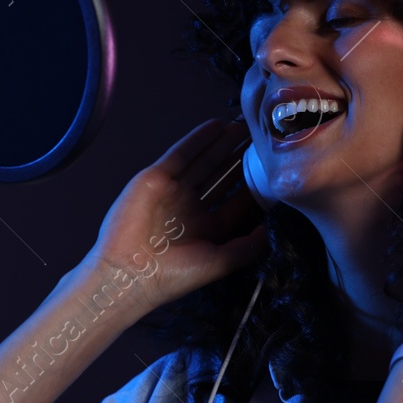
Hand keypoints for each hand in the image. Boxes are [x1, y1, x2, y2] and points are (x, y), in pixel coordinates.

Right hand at [85, 118, 267, 313]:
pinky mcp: (156, 178)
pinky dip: (197, 140)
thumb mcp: (221, 262)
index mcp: (207, 229)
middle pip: (220, 177)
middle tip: (258, 140)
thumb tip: (271, 229)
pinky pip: (180, 154)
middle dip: (238, 159)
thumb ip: (248, 246)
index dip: (252, 185)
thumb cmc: (175, 275)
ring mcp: (173, 192)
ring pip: (202, 162)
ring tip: (241, 128)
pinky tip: (216, 127)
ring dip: (221, 145)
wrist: (132, 272)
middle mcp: (191, 209)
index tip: (271, 171)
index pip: (235, 202)